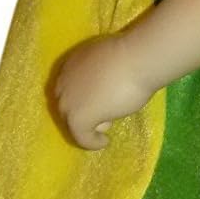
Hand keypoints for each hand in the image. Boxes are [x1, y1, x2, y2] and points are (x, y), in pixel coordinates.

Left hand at [51, 32, 154, 149]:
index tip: (100, 100)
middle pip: (68, 104)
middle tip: (104, 114)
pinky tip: (105, 141)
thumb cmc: (129, 56)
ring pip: (72, 120)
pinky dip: (92, 142)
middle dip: (84, 110)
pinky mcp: (77, 119)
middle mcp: (63, 82)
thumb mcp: (108, 61)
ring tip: (107, 124)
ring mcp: (68, 101)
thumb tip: (105, 86)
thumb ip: (99, 73)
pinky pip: (82, 137)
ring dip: (87, 125)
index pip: (70, 86)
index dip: (83, 95)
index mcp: (70, 64)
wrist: (136, 61)